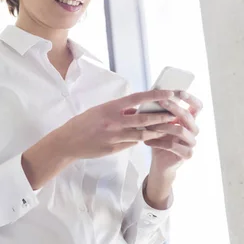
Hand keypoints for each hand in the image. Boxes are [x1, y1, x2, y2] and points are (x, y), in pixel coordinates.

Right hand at [55, 90, 177, 159]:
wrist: (68, 142)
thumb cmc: (82, 123)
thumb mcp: (99, 110)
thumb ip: (117, 110)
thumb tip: (135, 109)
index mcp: (109, 108)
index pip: (137, 99)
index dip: (155, 96)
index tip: (169, 94)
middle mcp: (113, 121)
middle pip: (144, 119)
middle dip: (162, 117)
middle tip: (175, 114)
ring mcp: (114, 136)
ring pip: (142, 134)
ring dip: (156, 131)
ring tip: (167, 129)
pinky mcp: (114, 149)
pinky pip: (132, 144)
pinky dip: (140, 140)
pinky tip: (147, 138)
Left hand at [145, 91, 203, 173]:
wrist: (159, 162)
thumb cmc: (158, 138)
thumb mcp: (158, 123)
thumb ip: (160, 112)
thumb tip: (152, 96)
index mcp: (189, 121)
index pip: (197, 107)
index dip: (191, 98)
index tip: (179, 91)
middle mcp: (193, 130)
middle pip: (187, 116)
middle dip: (173, 107)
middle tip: (160, 101)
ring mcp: (192, 143)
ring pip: (180, 130)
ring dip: (162, 126)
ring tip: (147, 126)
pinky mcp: (187, 155)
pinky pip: (172, 145)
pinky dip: (157, 142)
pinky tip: (146, 141)